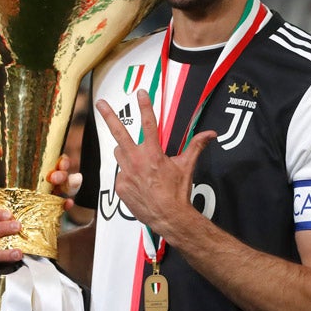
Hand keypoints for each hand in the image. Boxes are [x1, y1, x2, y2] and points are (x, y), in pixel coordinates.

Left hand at [95, 89, 214, 236]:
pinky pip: (120, 173)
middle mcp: (137, 160)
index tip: (140, 92)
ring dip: (125, 151)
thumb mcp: (187, 167)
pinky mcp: (120, 186)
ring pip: (119, 153)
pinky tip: (140, 183)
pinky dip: (128, 173)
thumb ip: (196, 146)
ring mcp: (126, 173)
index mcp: (153, 153)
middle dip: (108, 116)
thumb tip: (211, 133)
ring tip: (138, 162)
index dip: (145, 106)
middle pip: (119, 133)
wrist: (169, 217)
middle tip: (99, 103)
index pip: (149, 124)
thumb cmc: (178, 192)